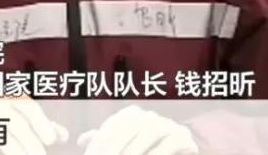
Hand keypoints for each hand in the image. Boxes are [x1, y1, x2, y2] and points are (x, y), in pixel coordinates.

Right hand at [0, 96, 67, 154]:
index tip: (51, 141)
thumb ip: (46, 126)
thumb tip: (63, 136)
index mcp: (13, 97)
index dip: (41, 123)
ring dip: (14, 151)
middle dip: (29, 142)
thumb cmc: (10, 119)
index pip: (28, 108)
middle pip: (15, 123)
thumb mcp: (28, 117)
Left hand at [77, 106, 198, 154]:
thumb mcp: (120, 149)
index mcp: (133, 115)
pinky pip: (172, 142)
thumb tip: (82, 140)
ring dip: (135, 148)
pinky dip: (158, 153)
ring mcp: (169, 124)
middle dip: (115, 145)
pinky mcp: (185, 137)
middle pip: (130, 125)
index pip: (113, 123)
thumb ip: (102, 142)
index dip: (101, 140)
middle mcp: (151, 116)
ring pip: (149, 131)